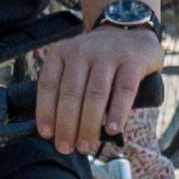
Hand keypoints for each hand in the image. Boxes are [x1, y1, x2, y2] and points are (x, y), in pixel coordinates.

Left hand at [31, 13, 161, 158]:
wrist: (130, 30)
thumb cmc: (98, 58)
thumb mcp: (75, 63)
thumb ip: (65, 87)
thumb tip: (56, 130)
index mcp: (62, 53)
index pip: (48, 84)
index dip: (46, 111)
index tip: (47, 134)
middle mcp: (82, 51)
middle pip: (71, 93)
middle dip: (67, 125)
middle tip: (67, 148)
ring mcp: (108, 54)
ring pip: (95, 94)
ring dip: (89, 124)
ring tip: (86, 145)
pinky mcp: (132, 61)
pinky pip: (124, 90)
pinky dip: (117, 112)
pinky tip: (113, 129)